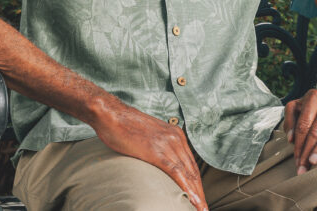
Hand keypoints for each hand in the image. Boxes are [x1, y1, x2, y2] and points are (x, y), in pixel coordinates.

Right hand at [93, 102, 207, 210]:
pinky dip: (185, 187)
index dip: (196, 183)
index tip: (200, 198)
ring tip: (200, 209)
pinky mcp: (157, 151)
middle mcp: (176, 138)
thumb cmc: (125, 127)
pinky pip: (175, 172)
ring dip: (196, 194)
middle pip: (192, 171)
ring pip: (187, 173)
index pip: (190, 164)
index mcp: (176, 135)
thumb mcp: (149, 137)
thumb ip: (159, 148)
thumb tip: (161, 164)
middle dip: (199, 192)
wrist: (112, 115)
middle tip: (204, 209)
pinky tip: (190, 199)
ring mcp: (167, 144)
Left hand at [283, 81, 316, 173]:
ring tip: (314, 162)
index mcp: (313, 97)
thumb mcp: (298, 106)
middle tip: (303, 168)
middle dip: (308, 150)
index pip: (303, 124)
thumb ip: (290, 120)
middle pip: (316, 128)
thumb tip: (291, 139)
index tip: (296, 161)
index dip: (298, 143)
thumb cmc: (314, 106)